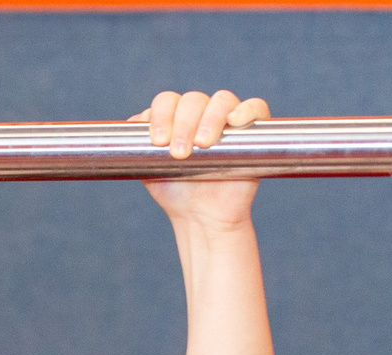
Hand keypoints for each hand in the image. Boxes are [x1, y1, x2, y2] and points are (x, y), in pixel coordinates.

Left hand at [135, 89, 268, 223]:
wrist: (201, 216)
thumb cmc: (175, 191)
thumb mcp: (149, 168)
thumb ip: (138, 146)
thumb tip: (135, 120)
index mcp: (176, 118)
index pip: (168, 101)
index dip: (161, 115)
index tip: (158, 141)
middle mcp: (201, 114)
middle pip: (193, 100)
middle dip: (183, 123)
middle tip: (179, 153)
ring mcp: (228, 120)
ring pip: (221, 100)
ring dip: (210, 118)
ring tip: (203, 144)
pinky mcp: (253, 130)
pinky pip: (256, 107)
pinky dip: (247, 109)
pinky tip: (235, 120)